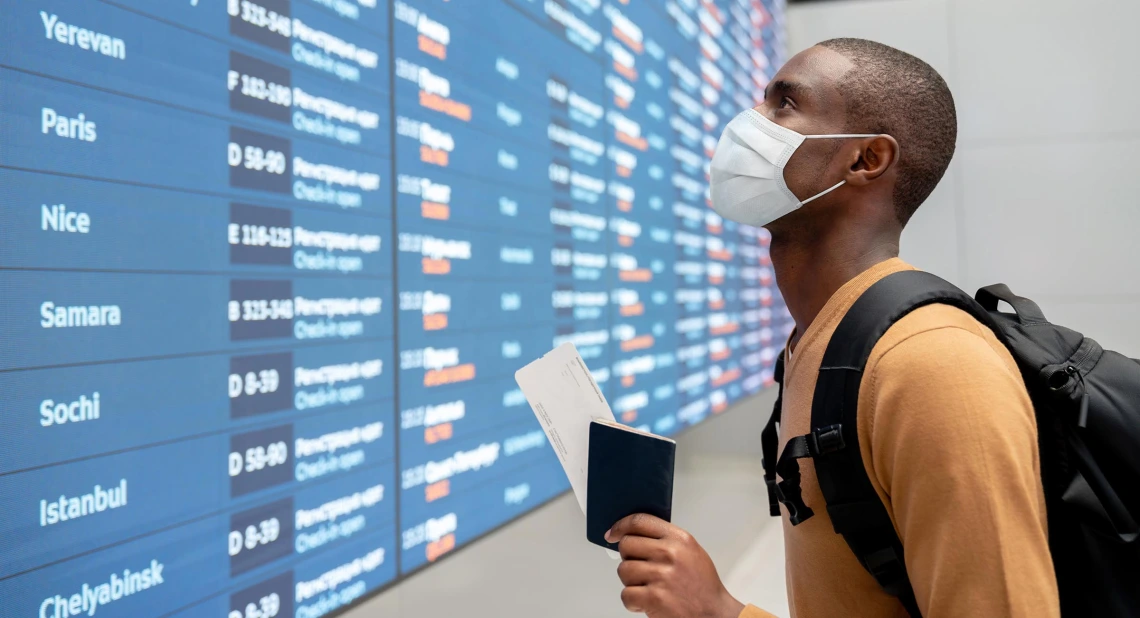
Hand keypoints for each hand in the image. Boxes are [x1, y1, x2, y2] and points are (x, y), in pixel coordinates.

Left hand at [607, 514, 744, 617]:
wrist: (714, 614)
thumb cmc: (702, 586)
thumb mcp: (691, 552)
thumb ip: (666, 540)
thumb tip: (636, 535)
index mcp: (679, 539)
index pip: (640, 521)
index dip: (621, 526)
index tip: (613, 533)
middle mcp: (670, 554)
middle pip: (627, 545)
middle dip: (629, 559)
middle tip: (641, 570)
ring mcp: (661, 575)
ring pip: (623, 570)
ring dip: (631, 582)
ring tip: (647, 587)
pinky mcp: (654, 598)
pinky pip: (626, 594)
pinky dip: (633, 602)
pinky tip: (647, 602)